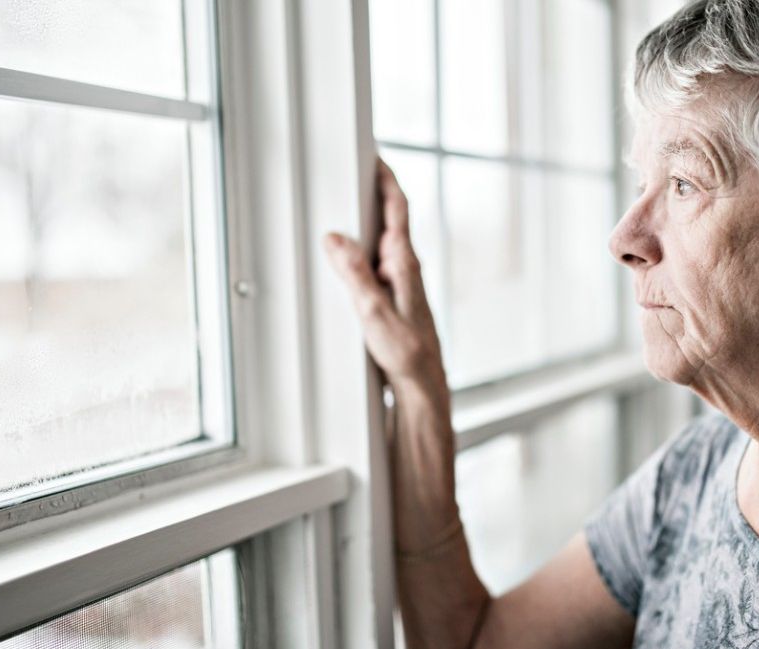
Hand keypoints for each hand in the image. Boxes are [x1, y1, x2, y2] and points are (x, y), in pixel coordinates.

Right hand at [323, 158, 445, 389]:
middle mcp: (405, 268)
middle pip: (388, 219)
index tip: (375, 155)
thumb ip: (355, 275)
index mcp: (404, 264)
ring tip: (342, 206)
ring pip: (380, 241)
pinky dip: (361, 251)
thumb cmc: (407, 353)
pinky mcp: (393, 296)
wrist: (422, 383)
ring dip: (364, 223)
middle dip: (371, 193)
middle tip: (353, 170)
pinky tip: (346, 257)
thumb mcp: (374, 313)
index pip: (398, 209)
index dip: (386, 179)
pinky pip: (374, 263)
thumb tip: (335, 238)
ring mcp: (400, 281)